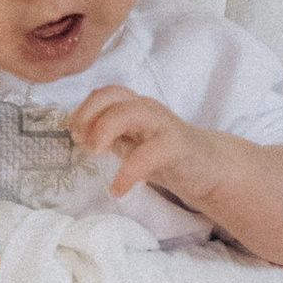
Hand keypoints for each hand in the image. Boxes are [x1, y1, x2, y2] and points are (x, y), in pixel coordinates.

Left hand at [72, 85, 200, 200]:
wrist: (209, 170)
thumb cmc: (166, 157)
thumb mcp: (132, 144)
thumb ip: (110, 137)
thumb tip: (78, 134)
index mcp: (135, 107)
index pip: (104, 93)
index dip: (83, 109)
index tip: (74, 133)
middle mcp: (148, 109)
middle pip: (112, 94)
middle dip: (88, 116)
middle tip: (82, 142)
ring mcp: (163, 125)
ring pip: (129, 112)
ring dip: (104, 131)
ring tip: (96, 154)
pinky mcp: (177, 146)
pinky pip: (149, 153)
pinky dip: (128, 172)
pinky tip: (118, 189)